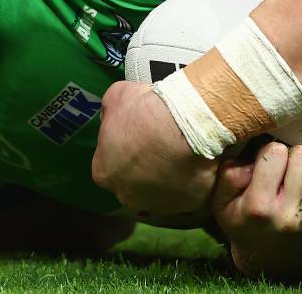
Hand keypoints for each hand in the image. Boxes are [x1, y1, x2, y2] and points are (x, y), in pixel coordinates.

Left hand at [91, 81, 218, 214]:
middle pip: (133, 183)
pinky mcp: (188, 205)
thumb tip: (112, 115)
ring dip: (168, 177)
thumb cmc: (146, 111)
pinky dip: (191, 181)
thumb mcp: (117, 96)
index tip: (138, 137)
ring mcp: (158, 205)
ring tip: (181, 154)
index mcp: (104, 173)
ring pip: (161, 192)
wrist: (186, 126)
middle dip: (144, 168)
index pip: (109, 164)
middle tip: (160, 146)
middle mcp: (127, 196)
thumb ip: (110, 111)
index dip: (123, 150)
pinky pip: (188, 194)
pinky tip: (196, 162)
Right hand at [211, 117, 301, 278]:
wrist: (269, 263)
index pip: (274, 154)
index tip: (267, 162)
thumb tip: (252, 156)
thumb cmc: (243, 224)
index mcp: (260, 207)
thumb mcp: (221, 203)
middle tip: (285, 166)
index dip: (270, 151)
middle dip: (294, 153)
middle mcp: (291, 213)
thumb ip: (228, 174)